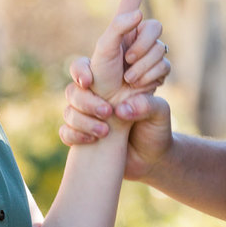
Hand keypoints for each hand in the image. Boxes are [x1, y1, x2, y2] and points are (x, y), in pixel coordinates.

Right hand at [60, 67, 173, 181]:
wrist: (152, 160)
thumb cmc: (156, 129)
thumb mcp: (160, 113)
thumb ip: (147, 105)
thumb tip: (121, 110)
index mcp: (112, 83)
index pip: (85, 66)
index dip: (81, 70)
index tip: (88, 82)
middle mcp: (96, 97)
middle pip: (73, 90)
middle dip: (86, 101)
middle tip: (107, 111)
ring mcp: (87, 117)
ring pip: (69, 111)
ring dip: (83, 121)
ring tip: (105, 131)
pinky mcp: (82, 136)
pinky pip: (65, 132)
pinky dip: (75, 136)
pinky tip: (92, 140)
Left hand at [88, 0, 167, 104]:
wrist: (109, 106)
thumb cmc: (100, 77)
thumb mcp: (103, 49)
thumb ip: (118, 28)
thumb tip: (140, 13)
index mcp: (122, 26)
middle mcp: (137, 35)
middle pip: (154, 27)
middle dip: (142, 46)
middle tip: (126, 63)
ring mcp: (150, 53)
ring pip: (161, 48)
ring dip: (144, 66)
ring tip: (127, 78)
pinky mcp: (159, 70)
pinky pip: (165, 66)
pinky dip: (151, 77)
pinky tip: (138, 85)